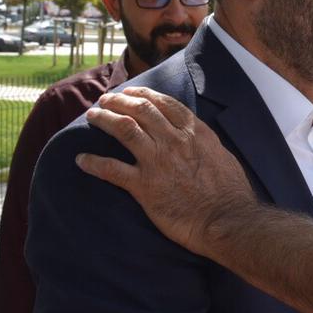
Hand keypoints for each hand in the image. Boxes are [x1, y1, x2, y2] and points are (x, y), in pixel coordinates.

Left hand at [76, 87, 256, 255]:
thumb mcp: (222, 155)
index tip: (131, 92)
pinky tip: (81, 160)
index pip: (164, 104)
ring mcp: (157, 161)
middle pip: (140, 110)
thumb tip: (196, 138)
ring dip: (104, 119)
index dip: (144, 94)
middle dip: (119, 101)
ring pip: (124, 129)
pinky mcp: (144, 186)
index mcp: (194, 132)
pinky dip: (93, 163)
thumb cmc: (231, 193)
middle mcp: (174, 141)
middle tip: (105, 100)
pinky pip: (111, 169)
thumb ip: (204, 143)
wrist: (227, 220)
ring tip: (92, 115)